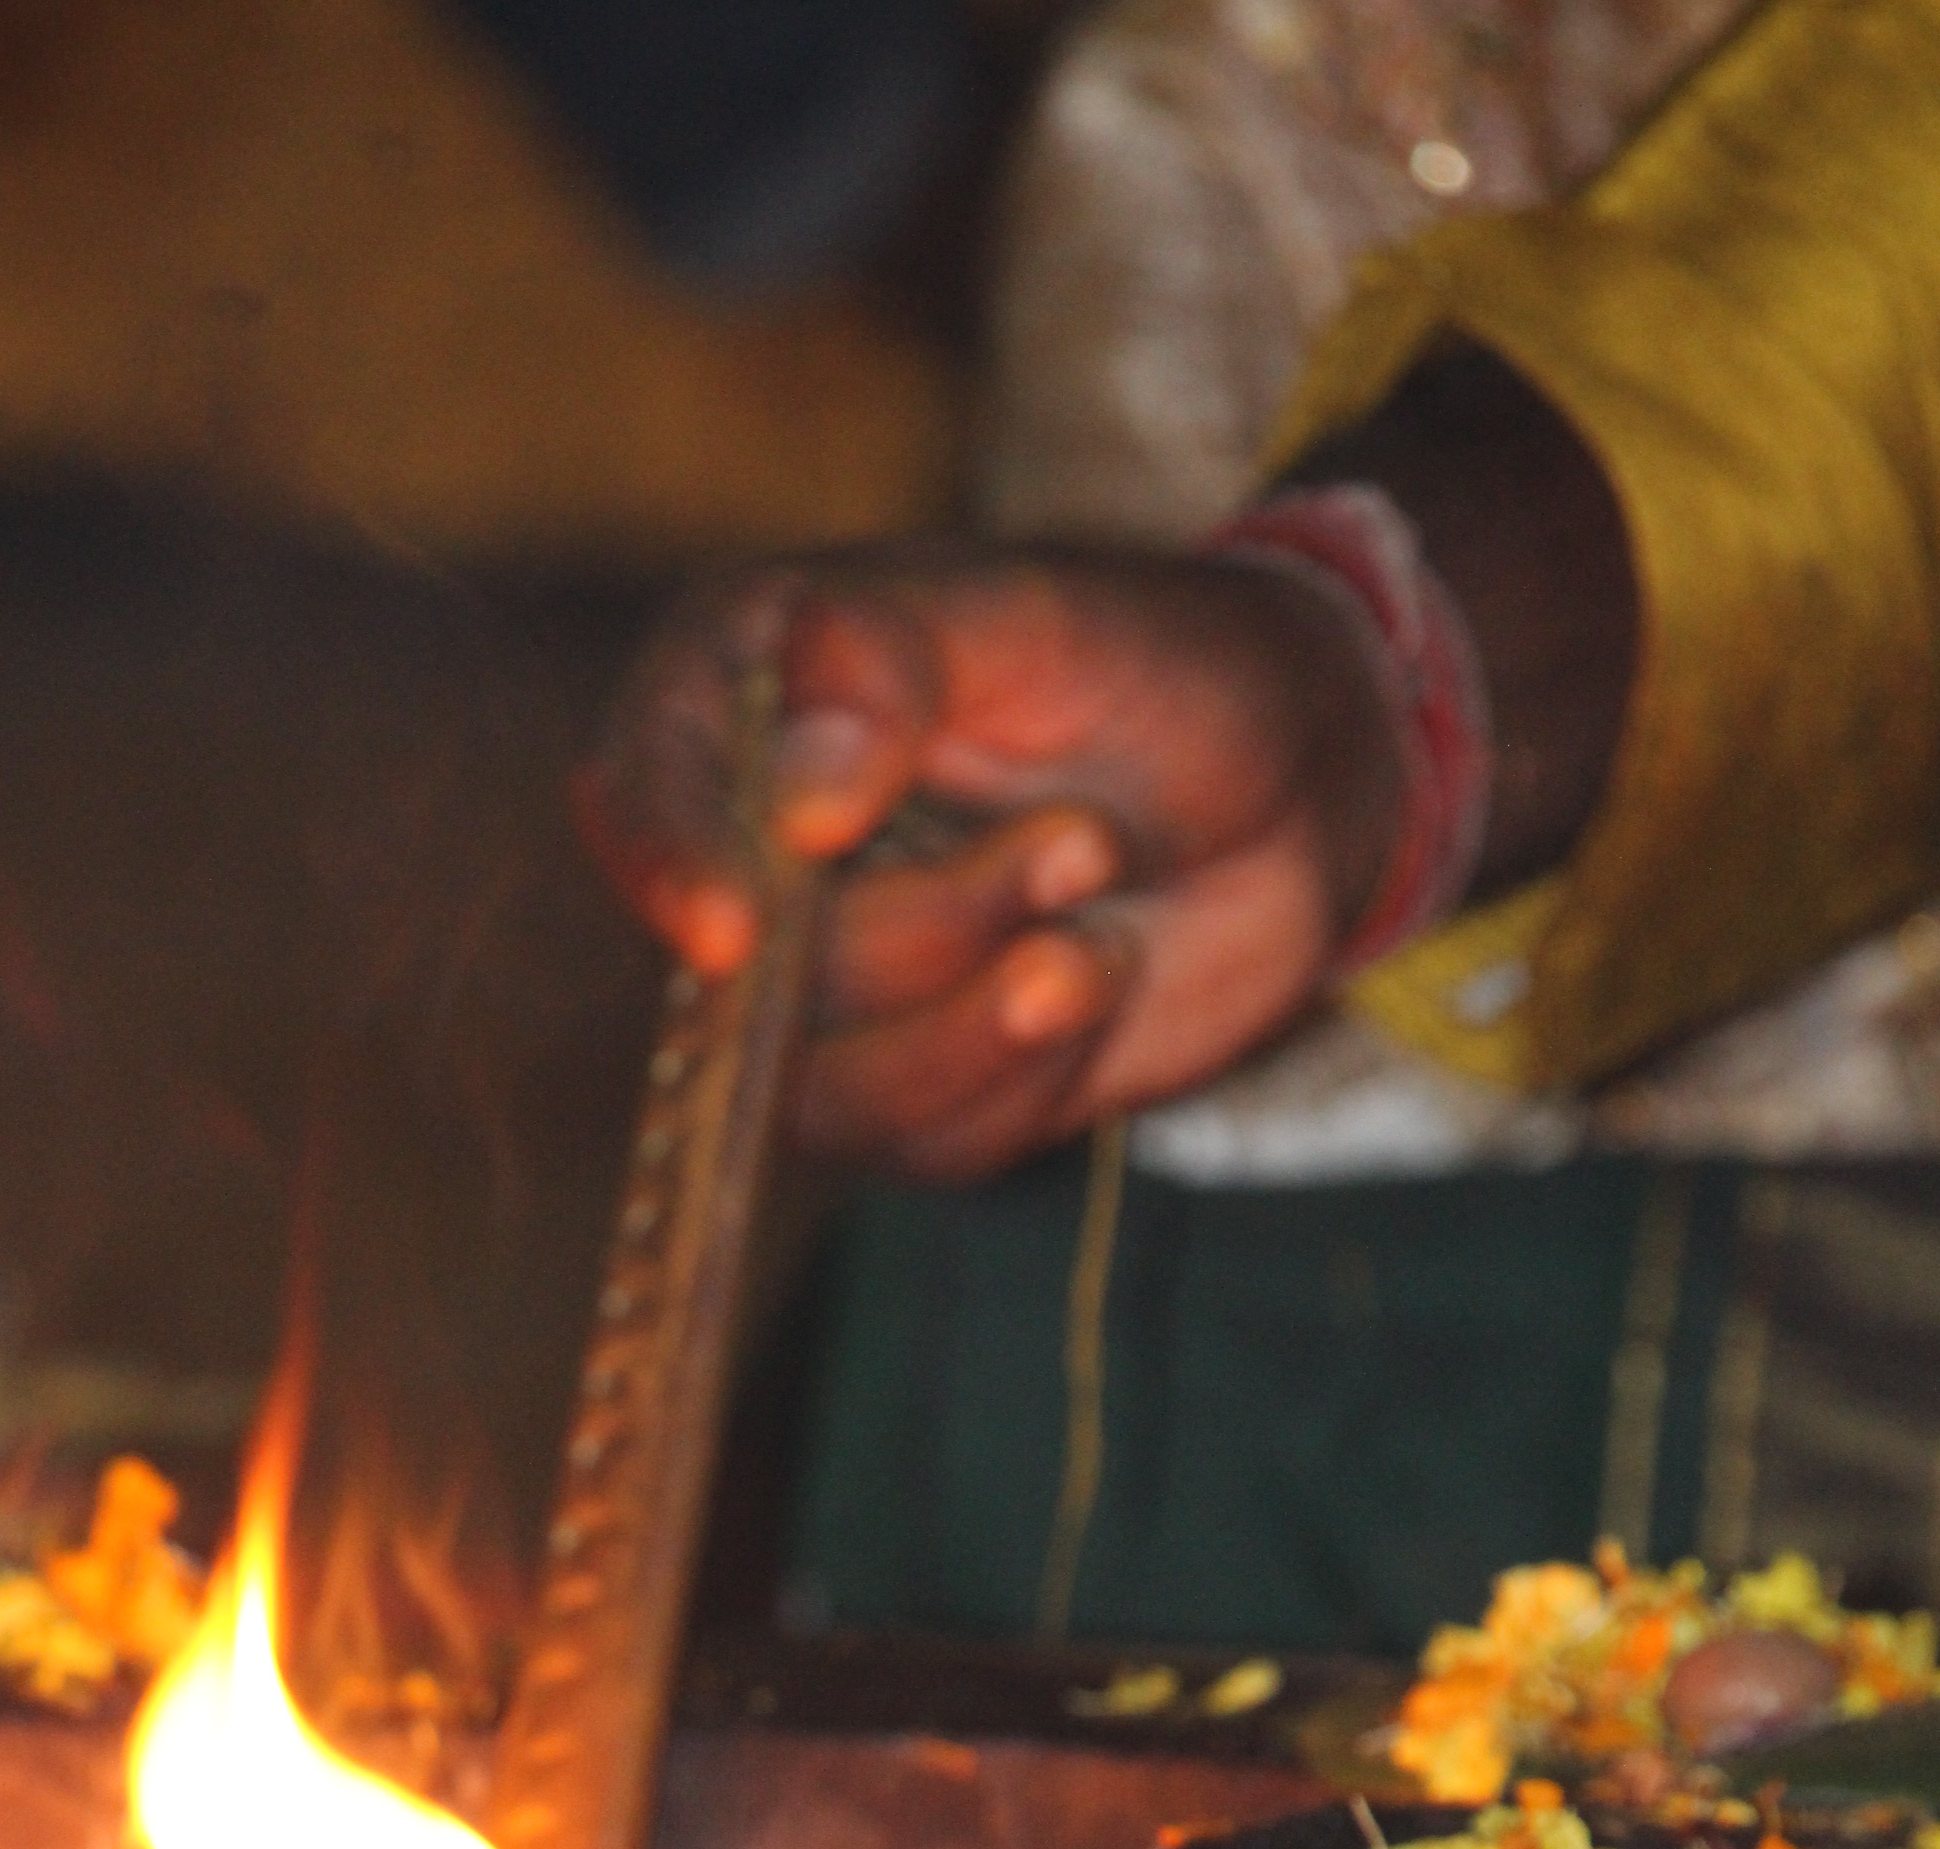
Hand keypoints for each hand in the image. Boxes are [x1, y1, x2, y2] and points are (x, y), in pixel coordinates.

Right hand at [577, 546, 1405, 1179]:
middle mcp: (759, 866)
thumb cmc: (1156, 664)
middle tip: (1082, 839)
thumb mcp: (1036, 614)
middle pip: (755, 979)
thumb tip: (796, 796)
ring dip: (984, 1018)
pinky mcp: (916, 1097)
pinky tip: (1100, 972)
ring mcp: (829, 1003)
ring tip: (1097, 900)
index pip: (640, 794)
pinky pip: (932, 1143)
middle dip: (935, 925)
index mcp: (745, 706)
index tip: (736, 931)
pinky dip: (1033, 1073)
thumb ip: (891, 661)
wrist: (1299, 780)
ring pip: (830, 1094)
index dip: (668, 867)